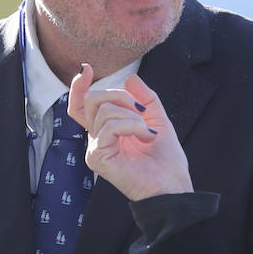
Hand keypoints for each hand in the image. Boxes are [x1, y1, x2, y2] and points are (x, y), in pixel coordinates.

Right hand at [68, 65, 192, 200]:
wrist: (173, 185)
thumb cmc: (166, 159)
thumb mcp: (157, 118)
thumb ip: (144, 98)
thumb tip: (130, 77)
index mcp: (105, 131)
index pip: (81, 105)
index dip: (79, 86)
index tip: (87, 69)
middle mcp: (96, 139)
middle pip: (92, 99)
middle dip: (120, 96)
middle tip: (142, 111)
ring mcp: (94, 149)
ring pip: (104, 110)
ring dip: (133, 116)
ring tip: (148, 133)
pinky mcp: (97, 158)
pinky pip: (110, 126)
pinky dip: (133, 125)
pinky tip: (146, 137)